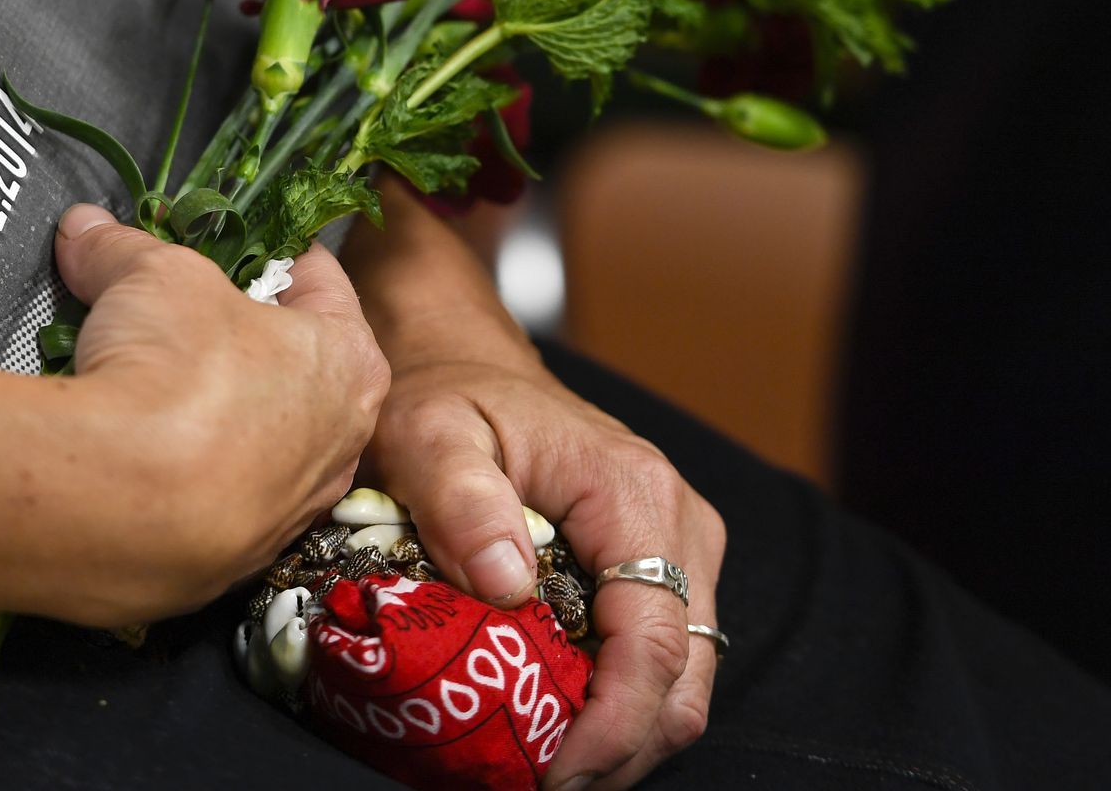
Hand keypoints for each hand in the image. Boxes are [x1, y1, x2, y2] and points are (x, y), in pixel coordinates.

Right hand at [50, 203, 388, 625]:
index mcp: (348, 362)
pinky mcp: (230, 564)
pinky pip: (211, 500)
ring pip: (254, 442)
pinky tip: (133, 457)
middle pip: (289, 367)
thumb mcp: (149, 277)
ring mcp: (287, 515)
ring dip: (210, 413)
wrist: (121, 508)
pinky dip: (179, 475)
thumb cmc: (174, 374)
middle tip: (180, 314)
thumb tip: (85, 230)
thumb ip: (122, 249)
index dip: (274, 253)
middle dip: (237, 337)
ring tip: (145, 389)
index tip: (242, 243)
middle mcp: (338, 446)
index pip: (321, 282)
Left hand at [342, 181, 724, 789]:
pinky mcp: (664, 563)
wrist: (465, 362)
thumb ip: (459, 498)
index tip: (553, 774)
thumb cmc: (443, 394)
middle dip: (622, 747)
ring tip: (546, 764)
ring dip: (624, 732)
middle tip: (542, 783)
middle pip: (684, 675)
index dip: (613, 724)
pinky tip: (560, 720)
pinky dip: (620, 701)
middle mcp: (679, 522)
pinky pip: (662, 653)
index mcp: (632, 492)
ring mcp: (680, 544)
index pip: (653, 639)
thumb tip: (507, 583)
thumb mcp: (425, 432)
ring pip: (683, 675)